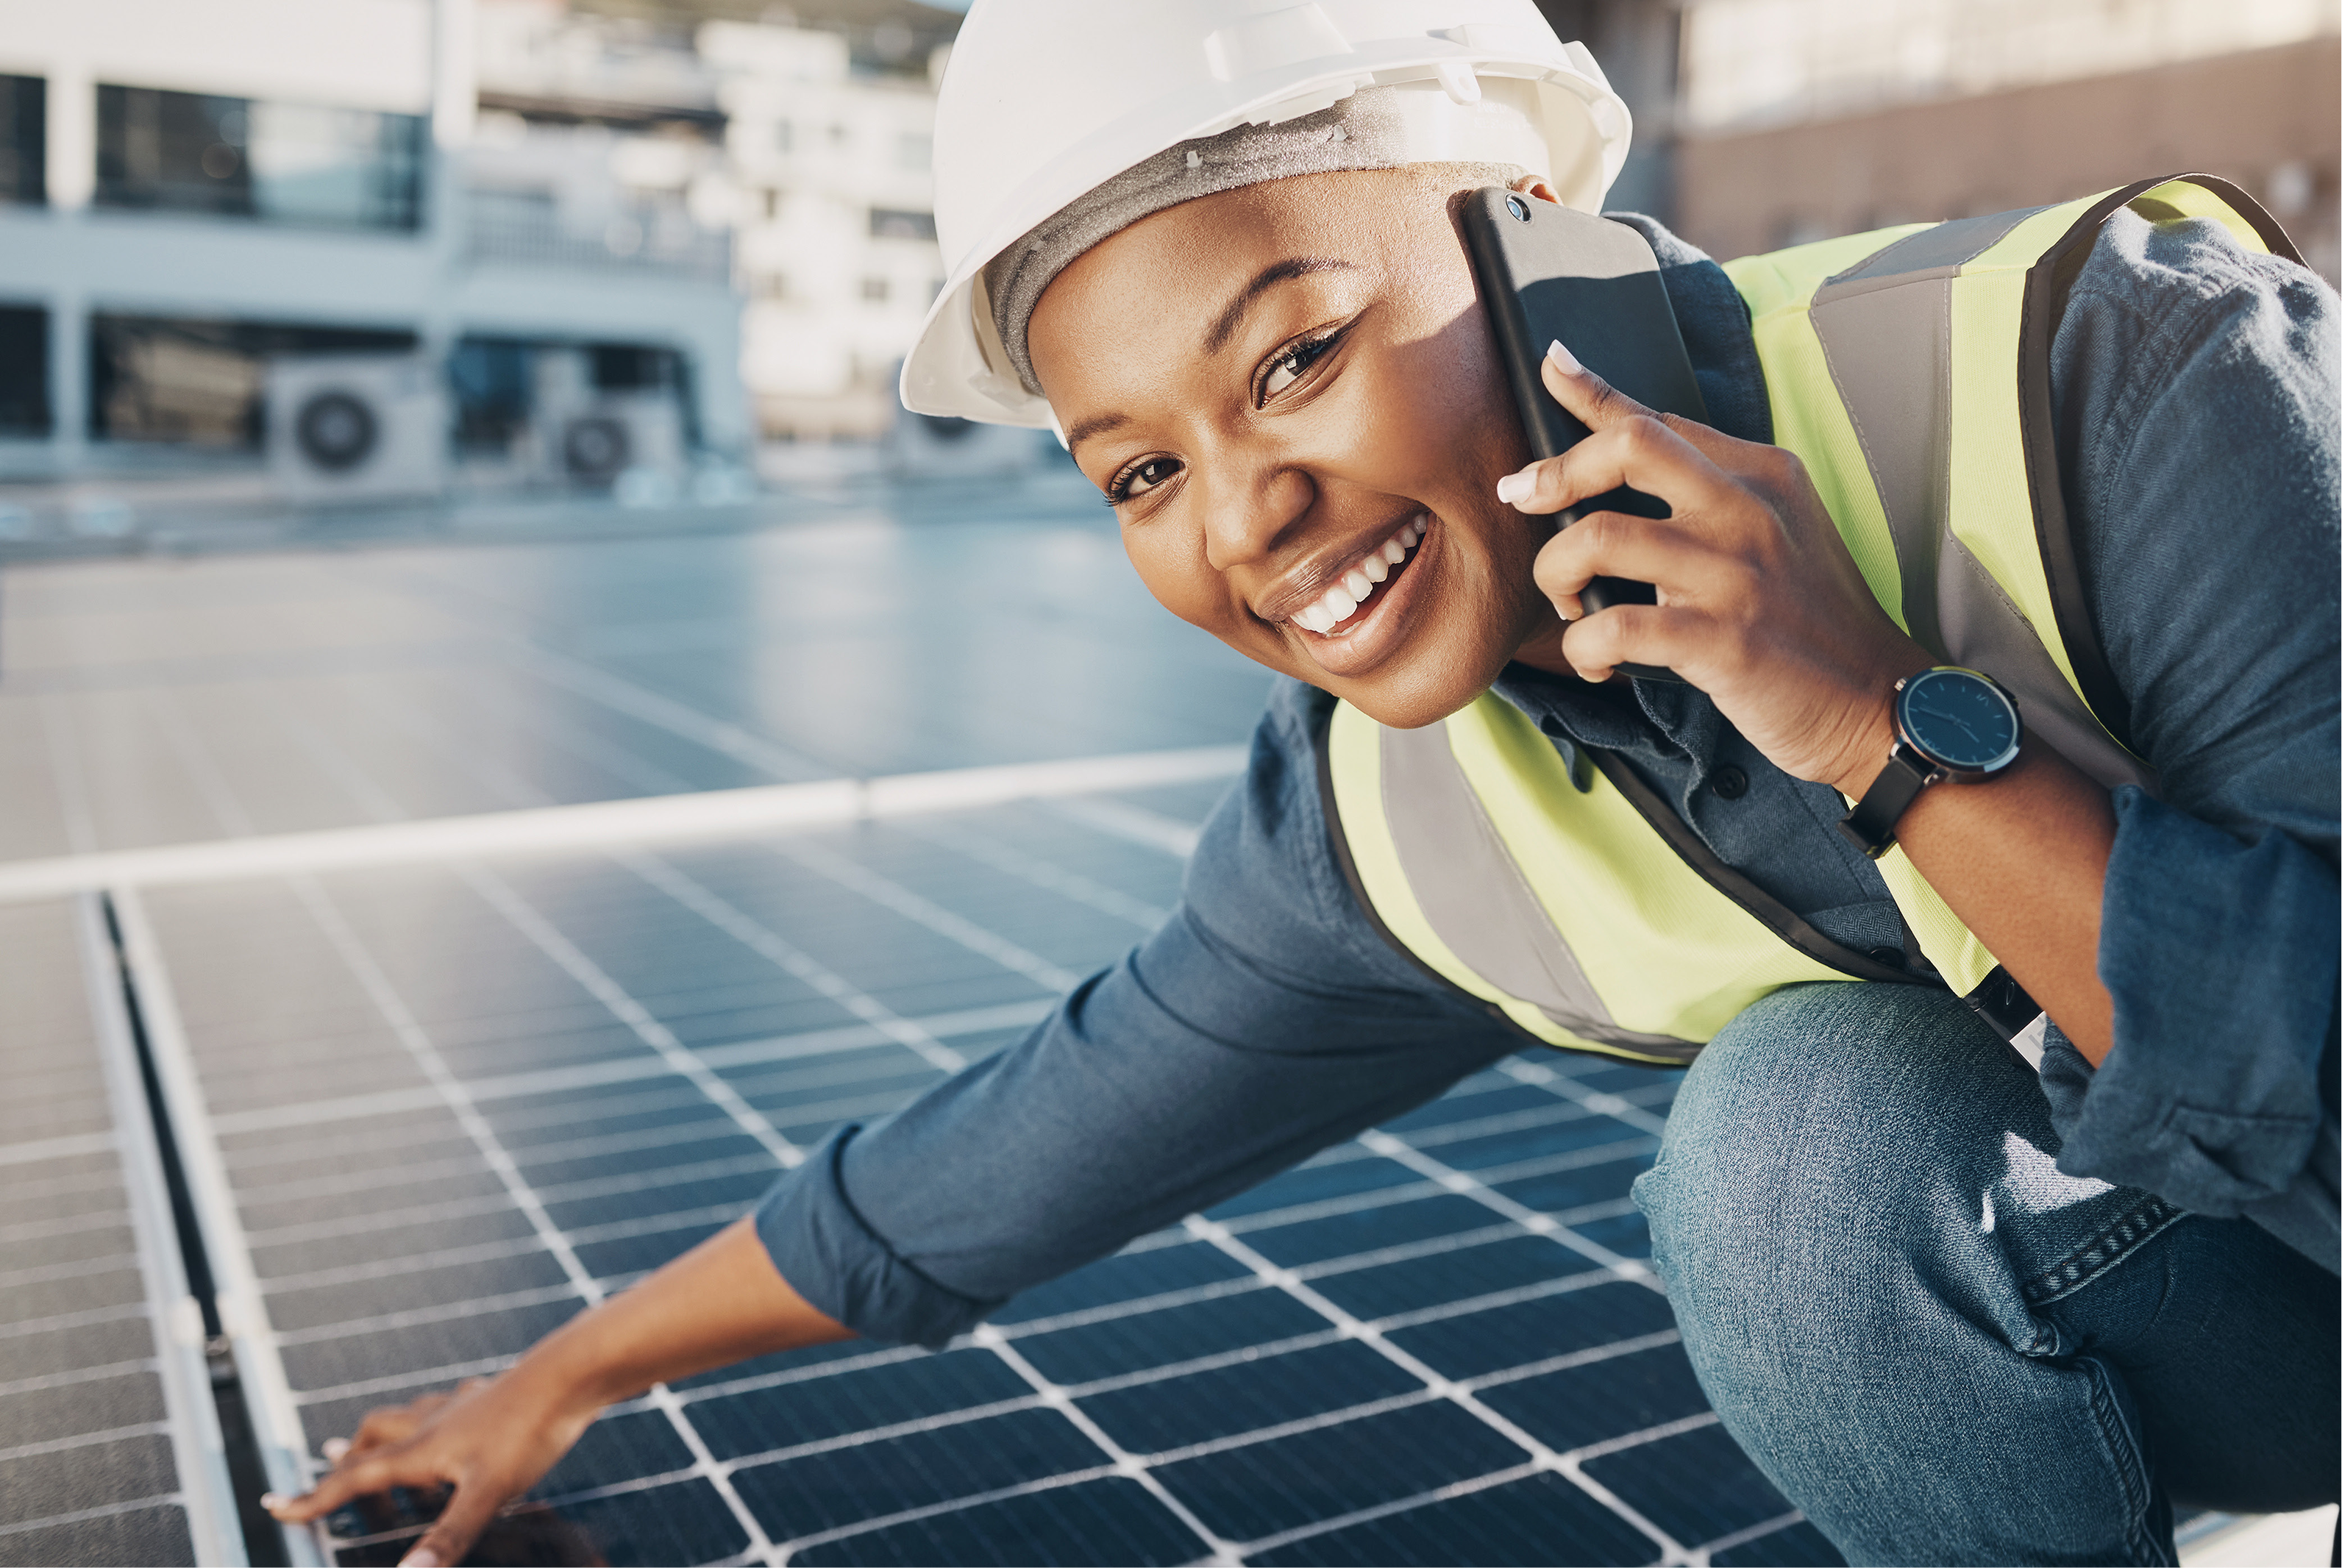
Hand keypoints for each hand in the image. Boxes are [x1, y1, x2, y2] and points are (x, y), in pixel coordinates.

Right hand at [263, 1370, 598, 1567]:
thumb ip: (447, 1538)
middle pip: (371, 1441)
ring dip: (380, 1435)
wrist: (571, 1372)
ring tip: (365, 1444)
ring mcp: (460, 1406)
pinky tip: (449, 1414)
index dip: (313, 1499)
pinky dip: (431, 1417)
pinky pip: (447, 1405)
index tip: (274, 1506)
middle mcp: (431, 1424)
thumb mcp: (487, 1495)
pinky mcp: (489, 1396)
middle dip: (344, 1464)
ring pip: (404, 1417)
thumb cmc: (529, 1431)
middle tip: (325, 1479)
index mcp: (419, 1451)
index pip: (352, 1480)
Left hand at [1501, 340, 1931, 794]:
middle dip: (1556, 472)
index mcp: (1761, 474)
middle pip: (1628, 448)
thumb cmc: (1811, 619)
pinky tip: (1594, 661)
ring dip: (1557, 572)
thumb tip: (1628, 455)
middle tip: (1523, 499)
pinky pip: (1615, 627)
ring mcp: (1736, 574)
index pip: (1659, 418)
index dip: (1593, 392)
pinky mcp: (1723, 642)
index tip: (1550, 366)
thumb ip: (1711, 491)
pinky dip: (1584, 647)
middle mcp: (1749, 510)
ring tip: (1568, 603)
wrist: (1878, 701)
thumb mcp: (1777, 530)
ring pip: (1601, 536)